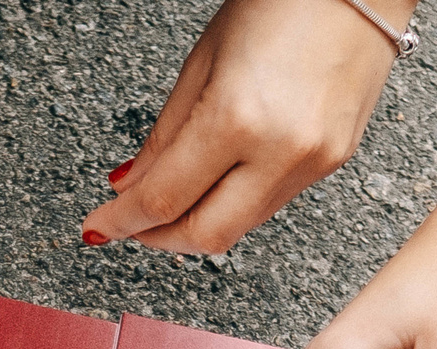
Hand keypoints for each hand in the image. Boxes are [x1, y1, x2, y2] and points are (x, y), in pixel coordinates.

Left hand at [82, 0, 400, 254]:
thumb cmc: (284, 2)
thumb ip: (164, 135)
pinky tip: (219, 183)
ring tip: (173, 200)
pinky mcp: (336, 161)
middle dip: (160, 238)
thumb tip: (131, 184)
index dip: (123, 220)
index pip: (164, 199)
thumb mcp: (203, 61)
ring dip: (198, 221)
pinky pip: (272, 203)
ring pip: (241, 226)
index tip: (100, 226)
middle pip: (206, 234)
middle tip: (132, 224)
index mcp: (238, 119)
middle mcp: (282, 151)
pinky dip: (236, 202)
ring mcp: (315, 161)